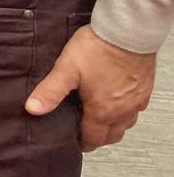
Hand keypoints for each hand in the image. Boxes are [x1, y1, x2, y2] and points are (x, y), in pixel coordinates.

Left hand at [26, 25, 156, 149]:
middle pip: (112, 136)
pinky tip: (117, 101)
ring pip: (125, 125)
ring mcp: (136, 102)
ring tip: (99, 118)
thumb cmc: (97, 50)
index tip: (75, 142)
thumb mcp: (67, 68)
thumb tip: (32, 109)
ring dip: (113, 126)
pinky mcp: (144, 90)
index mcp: (102, 111)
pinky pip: (136, 110)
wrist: (127, 33)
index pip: (93, 138)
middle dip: (98, 137)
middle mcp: (122, 112)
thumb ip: (51, 91)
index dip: (83, 143)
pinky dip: (126, 112)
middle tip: (85, 131)